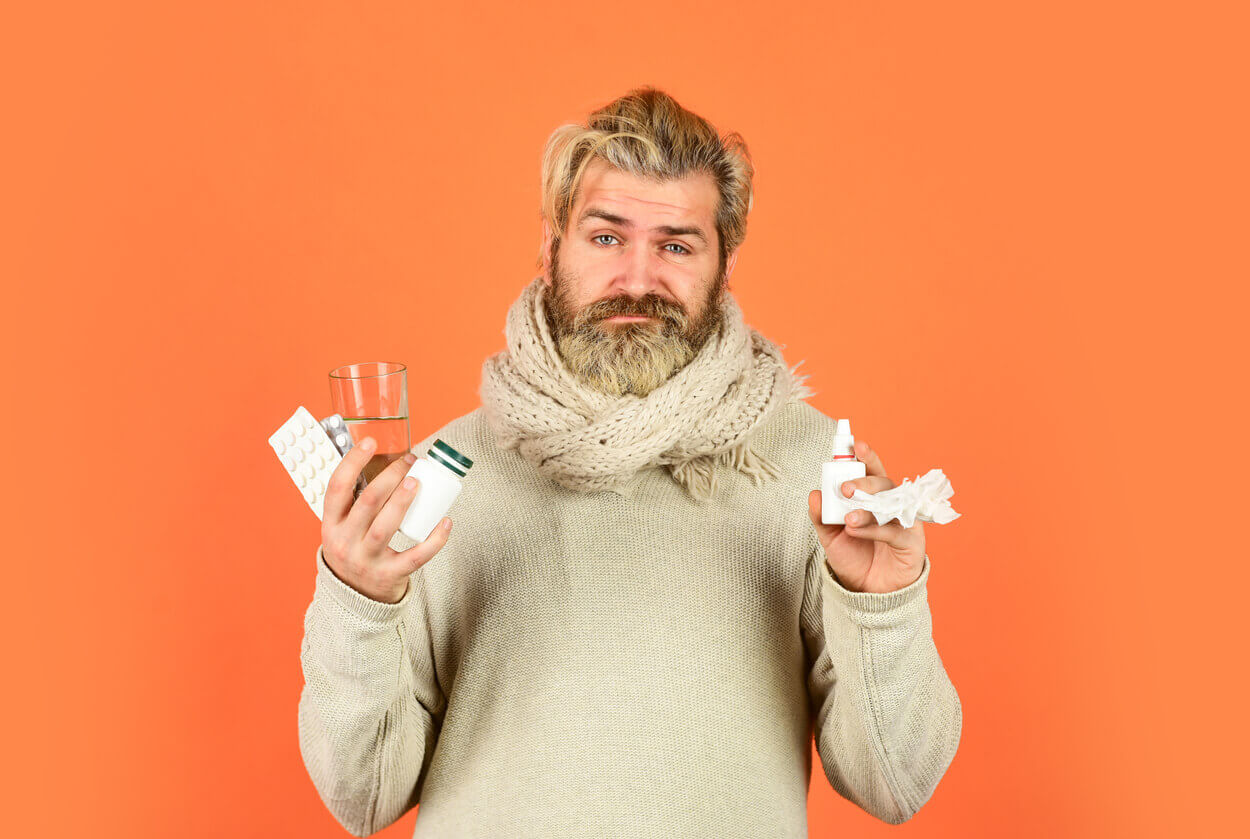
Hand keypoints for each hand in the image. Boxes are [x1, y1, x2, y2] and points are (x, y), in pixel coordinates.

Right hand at [321, 437, 452, 603]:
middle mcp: (344, 542)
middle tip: (409, 462)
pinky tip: (446, 521)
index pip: (336, 487)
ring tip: (418, 482)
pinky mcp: (390, 575)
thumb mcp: (342, 527)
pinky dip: (434, 539)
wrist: (355, 598)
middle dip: (390, 477)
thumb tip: (384, 461)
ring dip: (403, 501)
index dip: (352, 462)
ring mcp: (366, 560)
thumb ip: (354, 501)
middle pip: (367, 503)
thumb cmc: (354, 549)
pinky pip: (415, 556)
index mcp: (331, 524)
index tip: (370, 442)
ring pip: (385, 527)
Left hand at [806, 439, 925, 593]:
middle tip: (845, 489)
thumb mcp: (830, 536)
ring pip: (891, 505)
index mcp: (873, 497)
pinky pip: (895, 530)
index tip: (855, 445)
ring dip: (868, 508)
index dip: (866, 457)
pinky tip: (857, 530)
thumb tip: (814, 495)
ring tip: (848, 518)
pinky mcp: (912, 542)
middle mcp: (892, 504)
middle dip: (864, 482)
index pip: (871, 471)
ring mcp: (905, 521)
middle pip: (883, 483)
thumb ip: (821, 516)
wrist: (867, 592)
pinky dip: (875, 529)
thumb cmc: (853, 557)